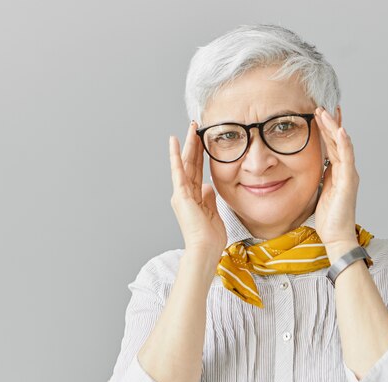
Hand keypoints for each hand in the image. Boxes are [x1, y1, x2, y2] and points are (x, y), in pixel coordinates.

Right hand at [169, 121, 226, 258]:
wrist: (205, 249)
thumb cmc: (210, 238)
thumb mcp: (213, 213)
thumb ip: (210, 199)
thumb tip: (209, 186)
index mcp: (193, 197)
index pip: (197, 170)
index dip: (200, 154)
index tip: (202, 139)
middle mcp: (184, 193)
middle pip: (190, 163)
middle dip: (193, 144)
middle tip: (196, 126)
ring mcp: (181, 193)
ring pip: (185, 163)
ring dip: (188, 144)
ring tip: (191, 127)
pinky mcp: (181, 194)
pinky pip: (178, 171)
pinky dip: (176, 156)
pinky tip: (175, 141)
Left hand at [313, 107, 359, 247]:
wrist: (336, 236)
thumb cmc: (329, 218)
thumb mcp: (320, 191)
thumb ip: (319, 177)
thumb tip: (307, 167)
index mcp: (338, 172)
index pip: (333, 145)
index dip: (327, 129)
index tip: (320, 114)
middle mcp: (346, 170)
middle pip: (338, 140)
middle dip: (329, 123)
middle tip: (320, 106)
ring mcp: (349, 174)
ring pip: (342, 144)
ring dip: (334, 127)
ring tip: (325, 112)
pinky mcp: (349, 181)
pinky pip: (347, 159)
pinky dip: (344, 143)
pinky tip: (340, 130)